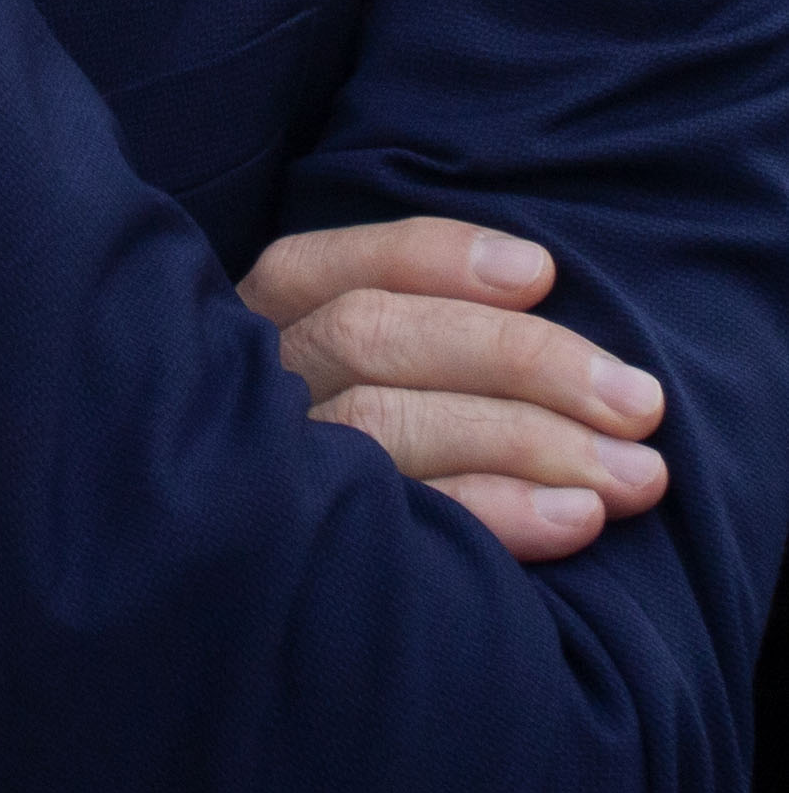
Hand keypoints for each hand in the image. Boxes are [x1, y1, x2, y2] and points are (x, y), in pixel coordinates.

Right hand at [239, 216, 666, 560]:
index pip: (326, 269)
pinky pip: (405, 525)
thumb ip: (427, 323)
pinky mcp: (314, 560)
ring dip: (524, 439)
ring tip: (635, 473)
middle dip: (515, 357)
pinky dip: (495, 513)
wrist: (307, 628)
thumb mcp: (374, 373)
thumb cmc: (391, 444)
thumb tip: (535, 280)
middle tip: (637, 400)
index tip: (540, 271)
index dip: (433, 259)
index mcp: (258, 329)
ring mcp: (275, 477)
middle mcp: (250, 393)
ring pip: (383, 425)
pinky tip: (578, 520)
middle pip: (367, 337)